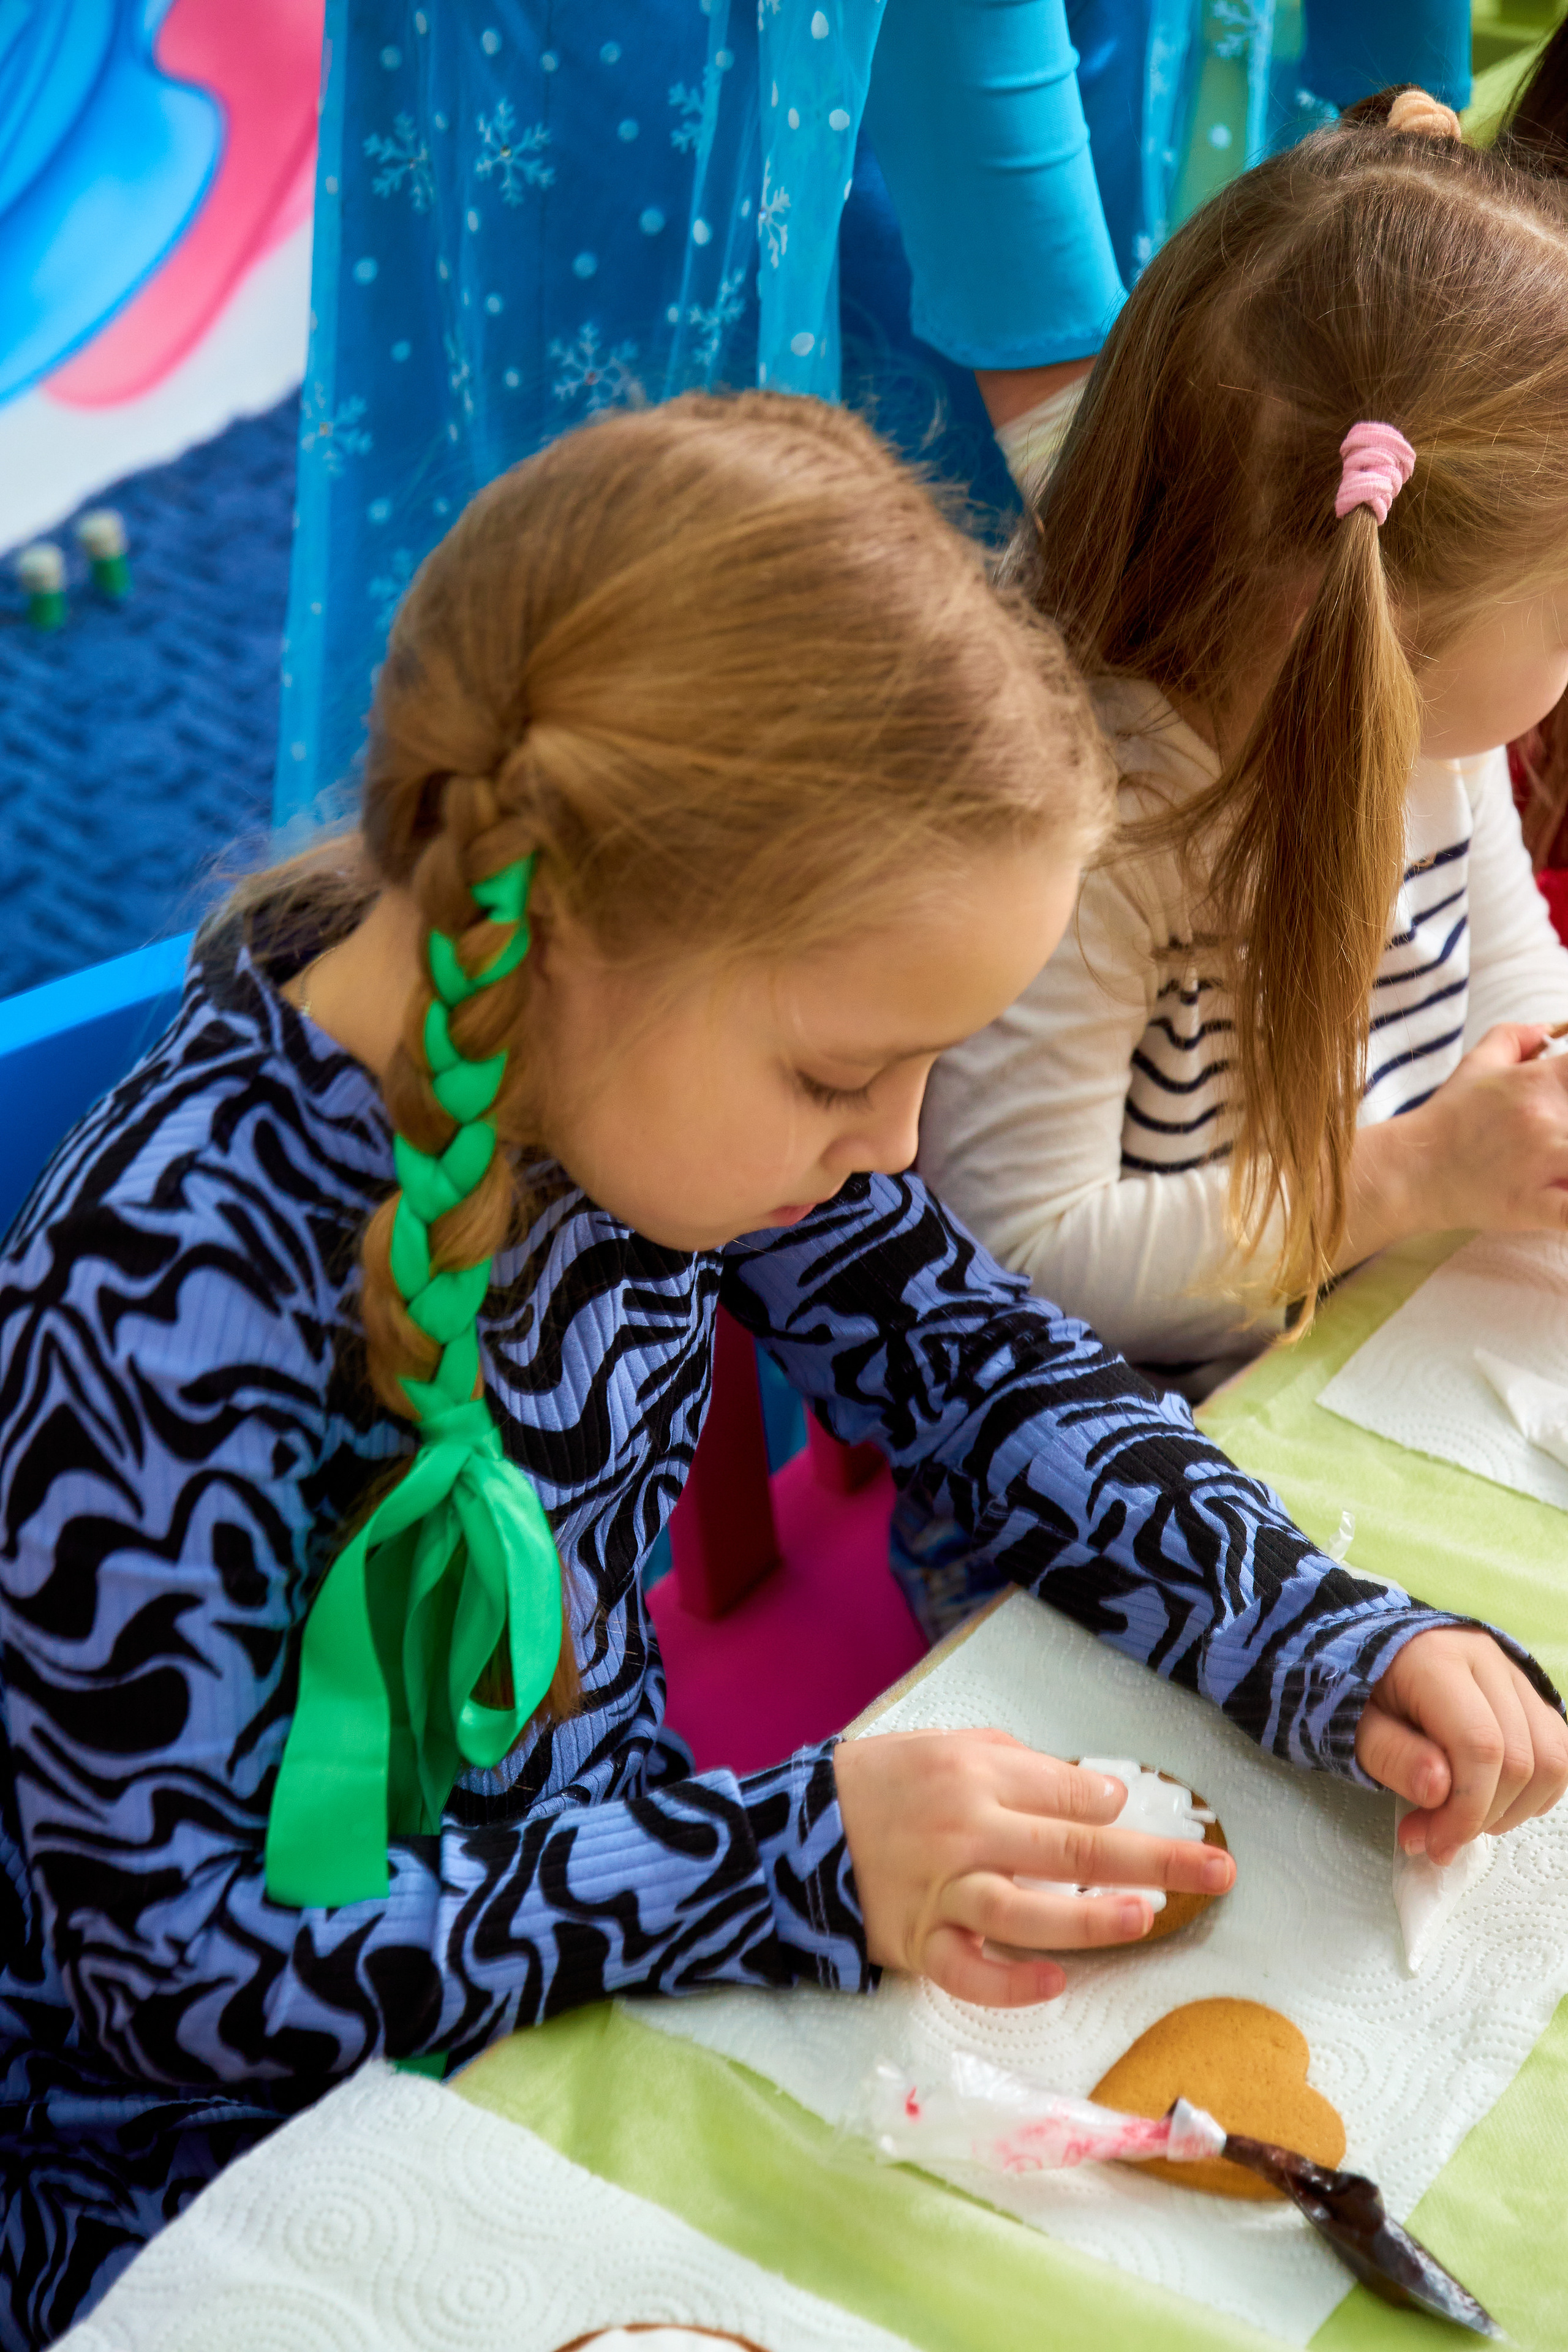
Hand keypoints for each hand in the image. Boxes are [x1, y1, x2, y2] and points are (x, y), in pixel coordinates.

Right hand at [833, 1728, 1235, 2007]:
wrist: (799, 1830)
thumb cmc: (887, 1782)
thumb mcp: (949, 1746)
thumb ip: (1024, 1767)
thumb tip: (1101, 1799)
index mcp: (975, 1775)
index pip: (1069, 1795)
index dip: (1112, 1807)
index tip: (1132, 1817)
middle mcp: (965, 1832)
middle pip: (1073, 1850)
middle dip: (1154, 1861)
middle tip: (1219, 1871)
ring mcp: (942, 1893)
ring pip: (1027, 1913)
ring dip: (1092, 1920)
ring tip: (1145, 1918)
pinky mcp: (920, 1944)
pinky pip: (970, 1972)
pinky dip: (1012, 1983)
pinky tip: (1055, 1983)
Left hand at [1354, 1627, 1567, 1864]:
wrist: (1368, 1651)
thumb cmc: (1356, 1690)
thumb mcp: (1352, 1725)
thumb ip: (1391, 1755)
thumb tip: (1440, 1791)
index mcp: (1436, 1661)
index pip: (1480, 1746)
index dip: (1466, 1809)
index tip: (1433, 1844)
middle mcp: (1486, 1659)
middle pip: (1520, 1759)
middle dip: (1481, 1817)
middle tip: (1434, 1840)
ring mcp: (1514, 1674)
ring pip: (1551, 1757)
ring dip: (1513, 1809)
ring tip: (1462, 1822)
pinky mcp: (1528, 1693)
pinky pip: (1557, 1750)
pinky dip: (1533, 1791)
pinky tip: (1492, 1804)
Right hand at [1391, 1024, 1567, 1235]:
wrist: (1411, 1170)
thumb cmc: (1449, 1119)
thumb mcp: (1476, 1064)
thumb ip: (1516, 1037)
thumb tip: (1551, 1028)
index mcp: (1537, 1081)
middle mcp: (1544, 1118)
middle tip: (1566, 1128)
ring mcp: (1542, 1162)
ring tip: (1565, 1161)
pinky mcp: (1534, 1204)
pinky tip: (1566, 1190)